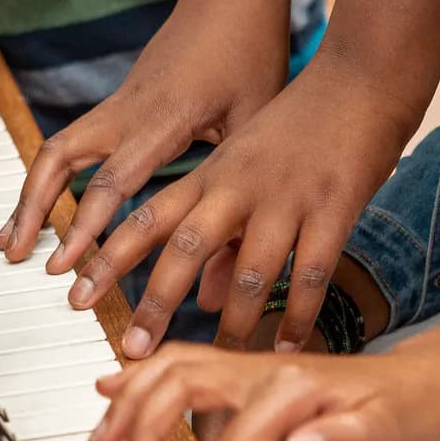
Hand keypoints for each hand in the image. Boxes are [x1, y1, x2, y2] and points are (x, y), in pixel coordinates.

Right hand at [0, 0, 291, 291]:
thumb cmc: (250, 52)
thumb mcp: (256, 122)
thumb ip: (237, 186)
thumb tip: (229, 270)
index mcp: (162, 119)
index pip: (112, 180)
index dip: (86, 226)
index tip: (66, 265)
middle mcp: (126, 112)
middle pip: (58, 159)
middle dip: (33, 210)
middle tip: (18, 256)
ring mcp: (115, 106)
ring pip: (54, 150)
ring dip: (30, 196)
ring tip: (13, 241)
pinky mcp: (115, 106)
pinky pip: (70, 145)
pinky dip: (48, 179)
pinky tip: (43, 209)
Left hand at [68, 60, 410, 357]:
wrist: (361, 78)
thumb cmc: (298, 130)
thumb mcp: (245, 173)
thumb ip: (220, 234)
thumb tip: (199, 298)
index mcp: (210, 175)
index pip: (146, 219)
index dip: (108, 259)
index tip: (77, 298)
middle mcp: (238, 186)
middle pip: (184, 247)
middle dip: (155, 303)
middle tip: (134, 350)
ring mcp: (286, 197)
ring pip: (249, 269)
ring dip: (233, 321)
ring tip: (220, 362)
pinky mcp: (334, 208)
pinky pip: (311, 273)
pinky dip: (298, 314)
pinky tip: (288, 346)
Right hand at [89, 342, 439, 440]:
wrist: (431, 387)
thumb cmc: (410, 409)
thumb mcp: (388, 428)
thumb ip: (343, 436)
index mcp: (275, 380)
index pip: (190, 386)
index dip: (151, 425)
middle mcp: (255, 370)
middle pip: (169, 370)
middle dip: (128, 409)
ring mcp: (252, 377)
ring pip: (173, 371)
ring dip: (133, 399)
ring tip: (104, 435)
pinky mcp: (255, 390)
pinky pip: (192, 382)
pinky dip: (154, 393)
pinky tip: (133, 407)